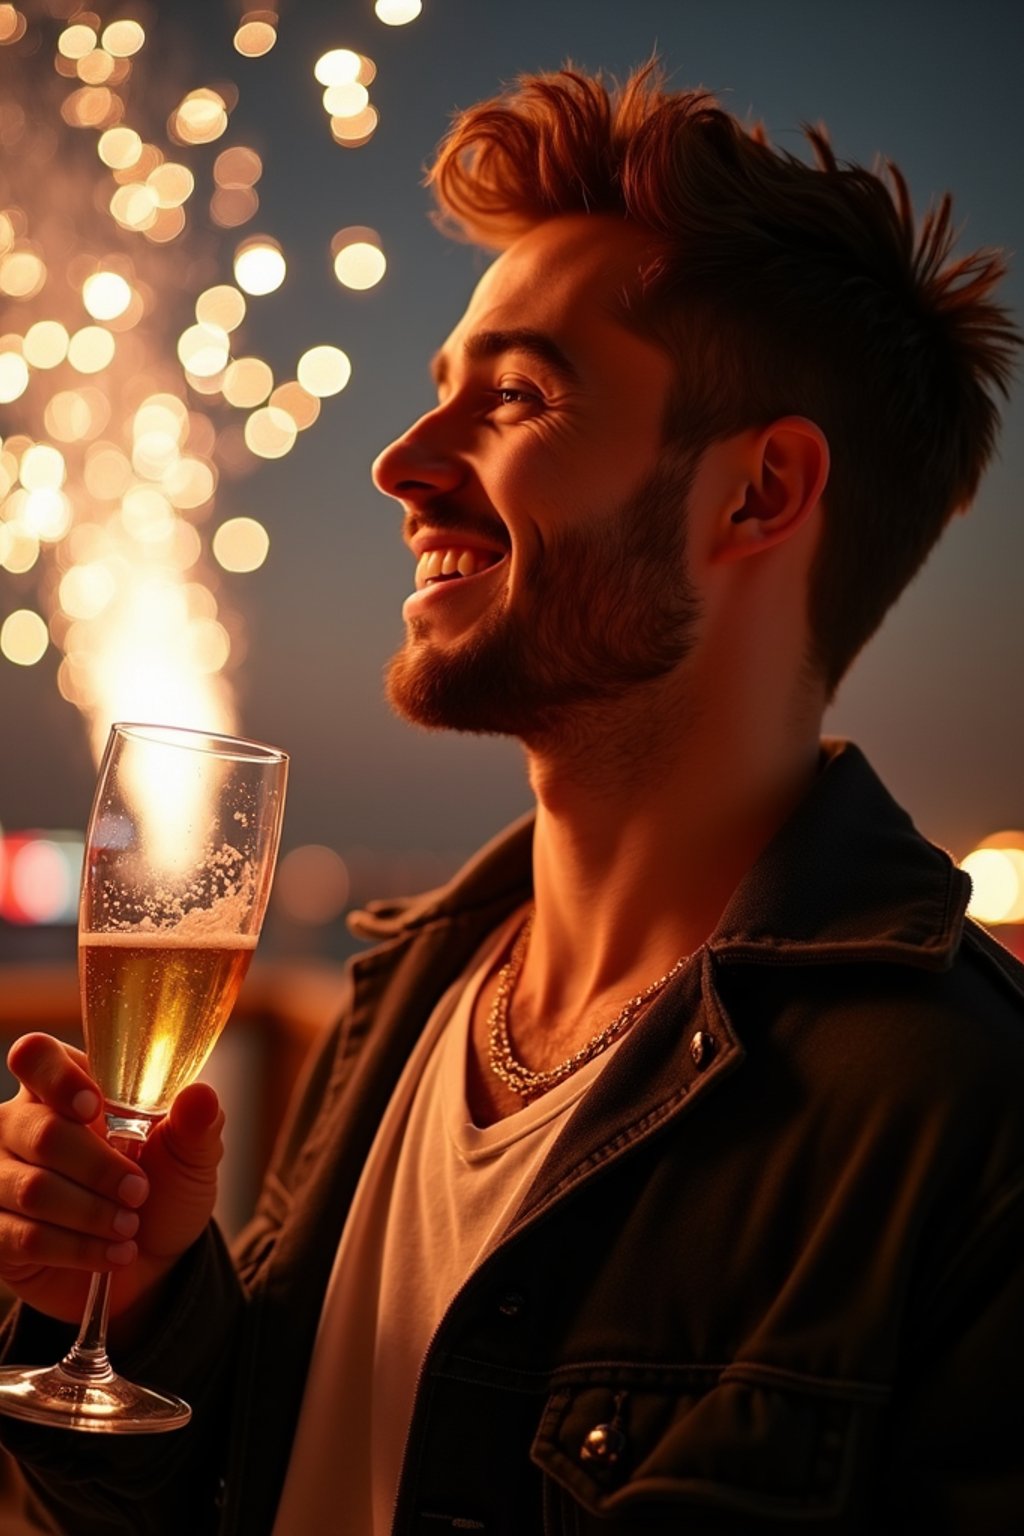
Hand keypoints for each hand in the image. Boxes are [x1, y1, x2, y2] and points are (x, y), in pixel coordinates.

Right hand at [0, 1033, 223, 1325]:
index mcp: (67, 1087)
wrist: (152, 1261)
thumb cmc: (164, 1190)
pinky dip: (76, 1249)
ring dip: (91, 1213)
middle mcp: (20, 1124)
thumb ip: (196, 1123)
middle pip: (41, 1132)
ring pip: (31, 1188)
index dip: (58, 1078)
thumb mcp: (190, 1156)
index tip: (95, 1109)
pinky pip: (23, 1237)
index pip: (35, 1056)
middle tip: (139, 1191)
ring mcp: (1, 1176)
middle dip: (99, 1168)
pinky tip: (111, 1253)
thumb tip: (200, 1095)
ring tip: (129, 1226)